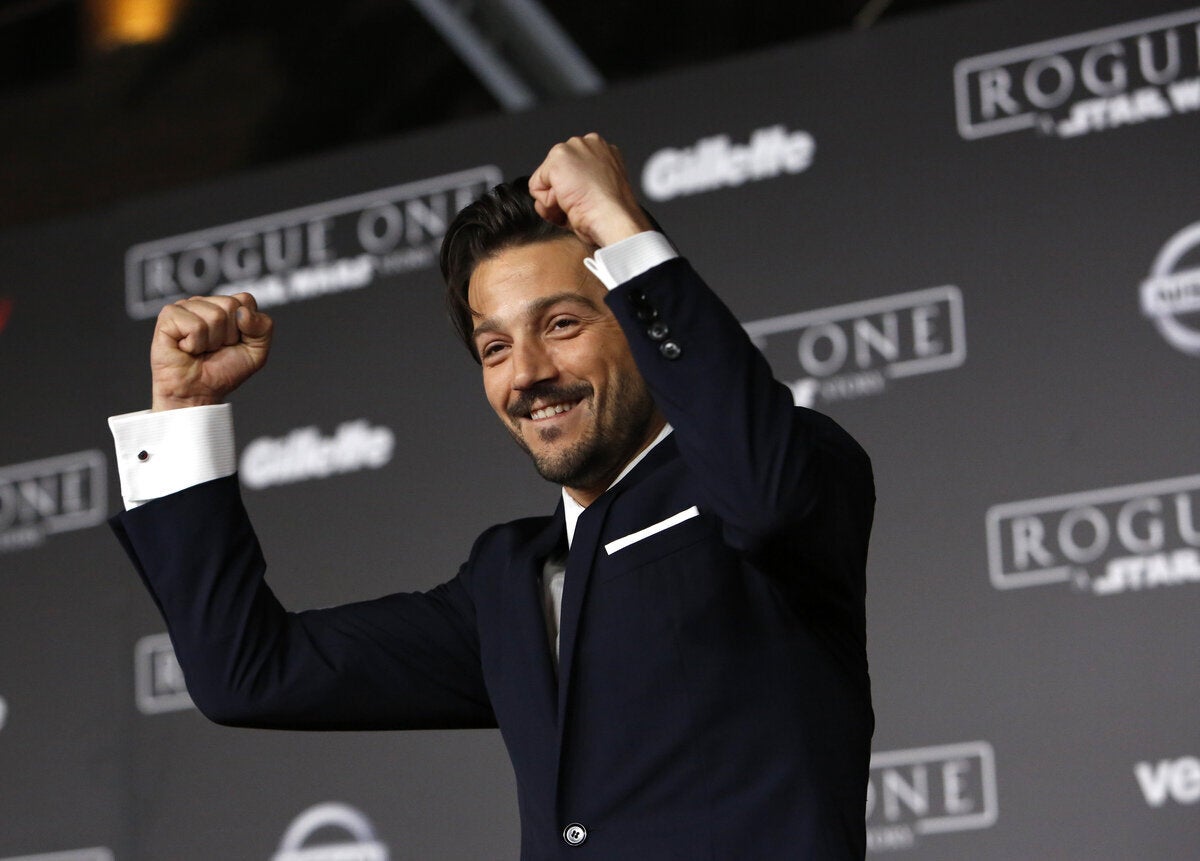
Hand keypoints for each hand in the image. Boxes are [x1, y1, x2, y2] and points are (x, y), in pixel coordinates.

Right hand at [150, 292, 273, 410]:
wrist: (197, 392)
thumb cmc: (222, 372)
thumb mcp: (256, 352)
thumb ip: (263, 327)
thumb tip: (243, 312)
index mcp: (225, 306)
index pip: (245, 300)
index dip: (246, 327)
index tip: (233, 342)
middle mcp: (204, 302)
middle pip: (230, 305)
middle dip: (228, 335)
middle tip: (214, 348)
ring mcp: (185, 307)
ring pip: (215, 315)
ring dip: (211, 342)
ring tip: (200, 350)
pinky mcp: (168, 316)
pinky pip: (196, 325)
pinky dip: (195, 344)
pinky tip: (186, 349)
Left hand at [528, 133, 653, 247]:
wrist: (612, 218)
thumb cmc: (611, 215)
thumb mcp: (600, 194)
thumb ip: (582, 184)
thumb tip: (559, 192)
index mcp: (604, 151)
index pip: (571, 171)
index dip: (574, 192)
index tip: (588, 201)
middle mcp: (589, 143)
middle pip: (557, 173)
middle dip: (562, 193)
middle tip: (581, 204)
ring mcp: (573, 148)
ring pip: (546, 179)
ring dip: (555, 200)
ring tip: (576, 205)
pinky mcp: (558, 158)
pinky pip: (536, 187)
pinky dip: (547, 203)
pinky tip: (568, 203)